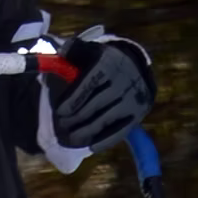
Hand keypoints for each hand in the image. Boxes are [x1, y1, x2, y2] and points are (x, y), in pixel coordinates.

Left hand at [50, 27, 155, 149]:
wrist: (136, 69)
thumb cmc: (105, 62)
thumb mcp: (91, 51)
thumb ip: (74, 50)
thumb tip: (61, 52)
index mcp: (108, 65)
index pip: (89, 85)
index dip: (73, 100)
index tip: (60, 112)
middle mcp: (122, 83)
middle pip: (95, 105)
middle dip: (76, 118)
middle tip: (62, 126)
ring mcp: (131, 101)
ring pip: (105, 120)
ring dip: (87, 132)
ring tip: (71, 138)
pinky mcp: (137, 115)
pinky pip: (119, 131)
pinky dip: (105, 141)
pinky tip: (91, 146)